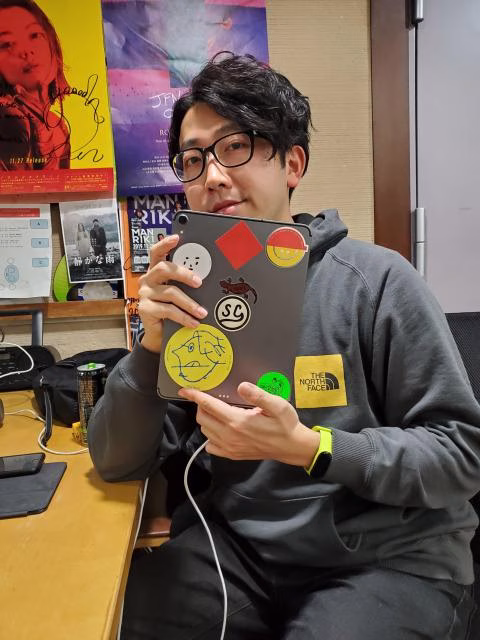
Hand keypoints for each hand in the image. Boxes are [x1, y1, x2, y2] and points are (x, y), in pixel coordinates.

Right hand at [137, 235, 207, 352]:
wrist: (158, 332)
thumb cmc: (171, 308)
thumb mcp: (179, 293)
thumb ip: (186, 284)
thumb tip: (207, 280)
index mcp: (156, 271)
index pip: (156, 253)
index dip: (165, 244)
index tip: (176, 238)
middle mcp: (148, 279)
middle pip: (164, 268)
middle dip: (184, 274)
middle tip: (199, 283)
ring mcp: (145, 294)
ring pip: (170, 293)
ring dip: (189, 303)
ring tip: (202, 312)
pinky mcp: (145, 308)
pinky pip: (167, 310)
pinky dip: (183, 317)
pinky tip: (193, 322)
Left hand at [178, 382, 319, 466]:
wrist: (291, 447)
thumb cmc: (285, 424)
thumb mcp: (277, 405)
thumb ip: (258, 395)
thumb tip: (241, 386)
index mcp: (237, 421)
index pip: (209, 406)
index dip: (195, 396)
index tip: (184, 390)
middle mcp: (230, 435)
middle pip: (203, 418)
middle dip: (201, 406)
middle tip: (211, 398)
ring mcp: (229, 447)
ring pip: (205, 431)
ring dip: (206, 419)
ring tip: (217, 411)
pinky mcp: (232, 455)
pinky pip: (211, 445)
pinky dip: (210, 435)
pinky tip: (220, 428)